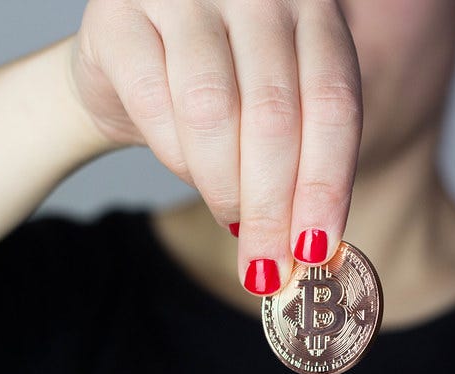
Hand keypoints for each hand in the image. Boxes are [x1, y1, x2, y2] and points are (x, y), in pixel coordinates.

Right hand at [71, 0, 362, 293]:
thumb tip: (312, 250)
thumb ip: (301, 159)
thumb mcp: (276, 113)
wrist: (128, 60)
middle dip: (273, 207)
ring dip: (223, 187)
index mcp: (312, 8)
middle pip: (275, 115)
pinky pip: (155, 103)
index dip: (327, 185)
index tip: (316, 250)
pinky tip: (188, 174)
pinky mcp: (121, 11)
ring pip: (214, 112)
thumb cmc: (220, 90)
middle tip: (268, 266)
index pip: (333, 104)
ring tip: (231, 221)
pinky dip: (175, 157)